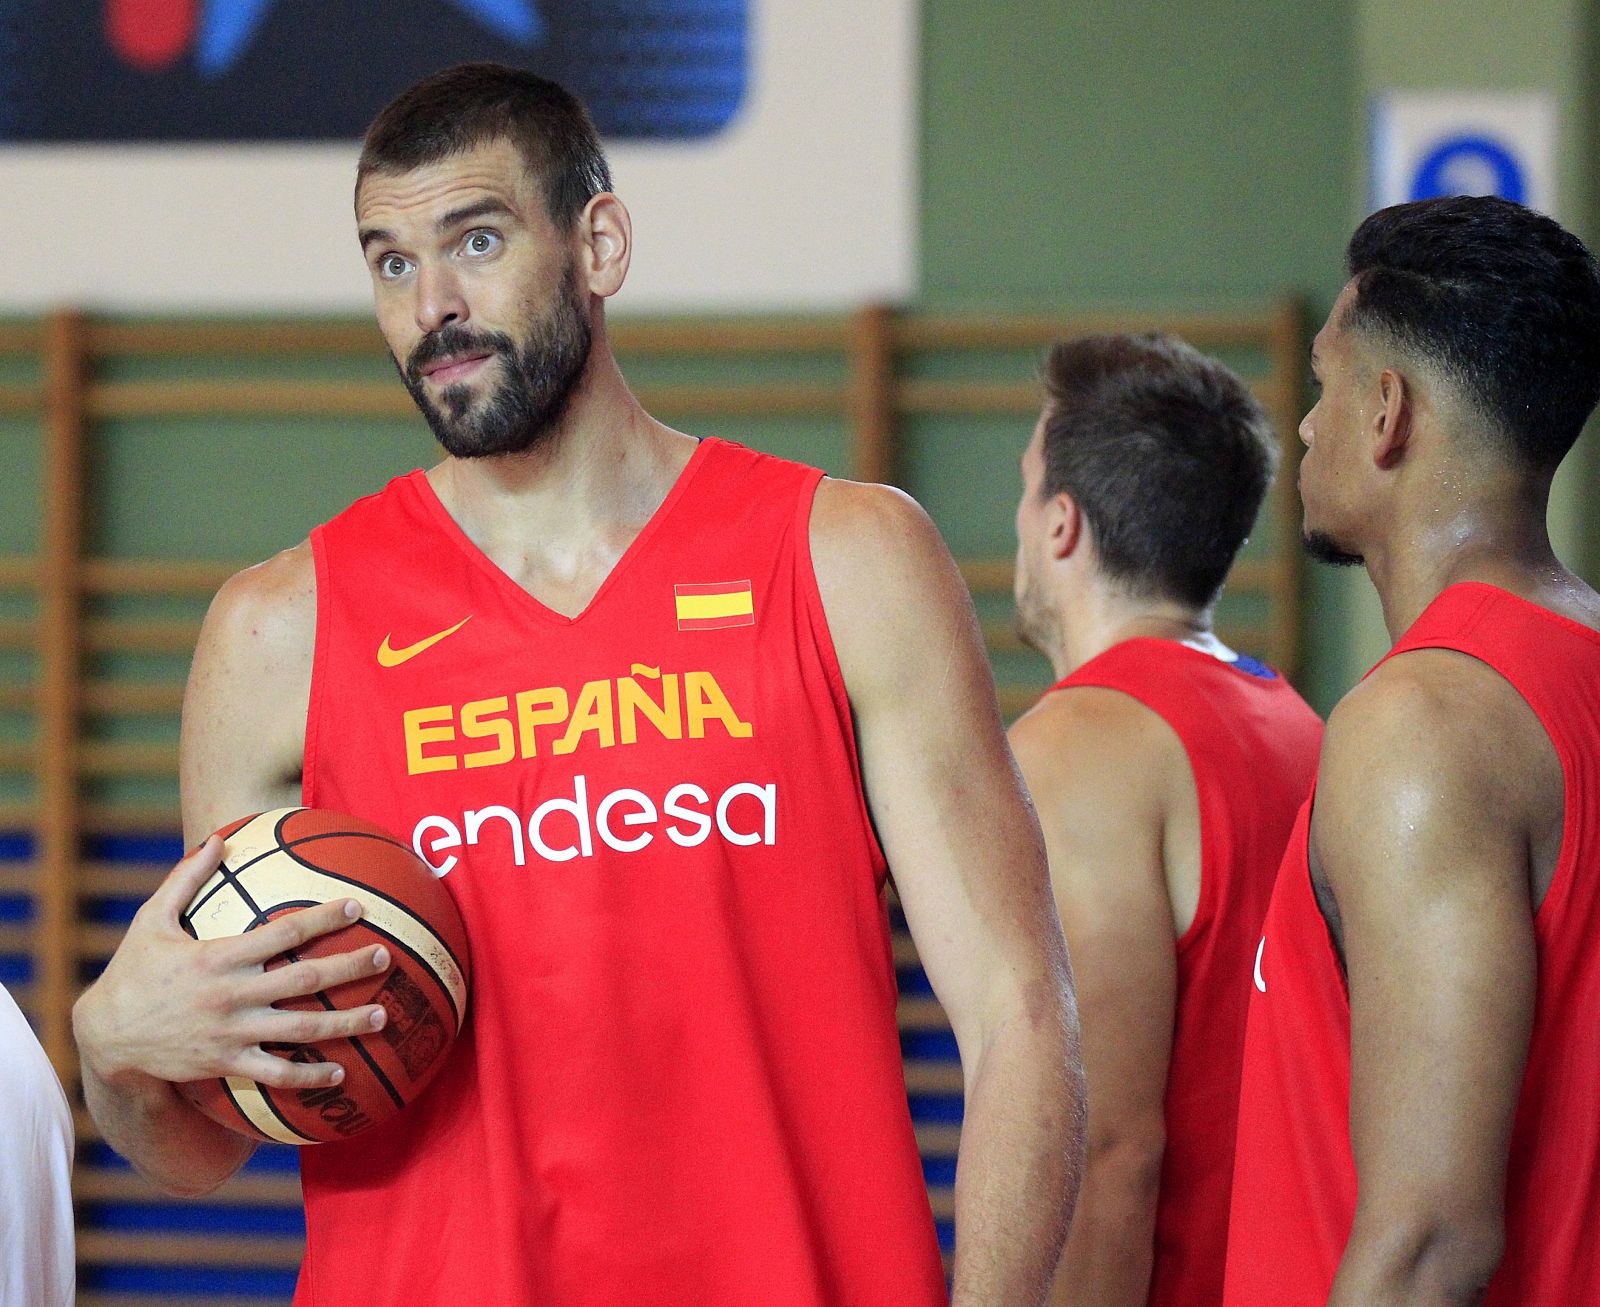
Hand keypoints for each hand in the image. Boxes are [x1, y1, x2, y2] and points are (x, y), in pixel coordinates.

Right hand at [76, 834, 389, 1091]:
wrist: (105, 1038)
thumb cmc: (133, 971)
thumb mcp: (152, 921)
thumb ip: (186, 879)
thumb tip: (217, 837)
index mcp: (218, 957)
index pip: (283, 933)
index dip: (323, 919)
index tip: (357, 907)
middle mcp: (231, 995)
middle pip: (304, 978)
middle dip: (349, 967)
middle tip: (385, 956)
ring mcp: (232, 1033)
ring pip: (300, 1028)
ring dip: (345, 1023)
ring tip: (382, 1014)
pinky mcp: (227, 1063)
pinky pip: (275, 1073)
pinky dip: (309, 1075)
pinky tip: (341, 1074)